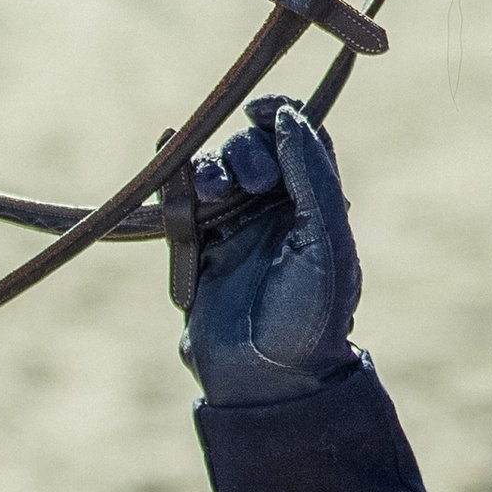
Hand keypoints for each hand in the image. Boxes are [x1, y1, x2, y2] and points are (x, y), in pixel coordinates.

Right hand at [176, 99, 362, 409]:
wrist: (268, 380)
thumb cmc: (311, 313)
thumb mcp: (325, 239)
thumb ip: (311, 174)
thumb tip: (288, 115)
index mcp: (317, 204)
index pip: (299, 138)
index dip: (279, 117)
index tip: (260, 111)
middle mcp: (276, 209)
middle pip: (254, 148)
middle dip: (246, 151)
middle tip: (251, 183)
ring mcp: (234, 227)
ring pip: (217, 170)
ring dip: (212, 168)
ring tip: (214, 193)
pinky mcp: (197, 247)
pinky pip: (180, 199)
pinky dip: (174, 173)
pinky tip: (167, 146)